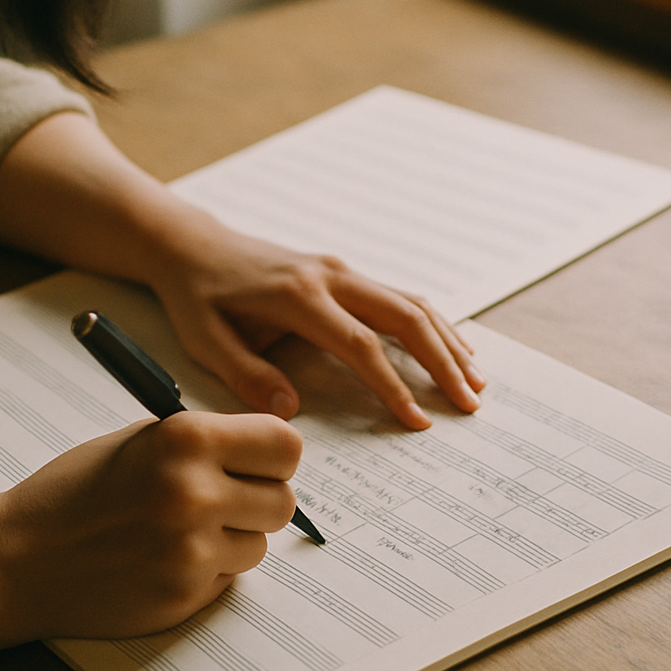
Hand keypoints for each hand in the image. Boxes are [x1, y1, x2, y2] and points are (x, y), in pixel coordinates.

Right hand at [0, 411, 300, 641]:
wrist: (20, 557)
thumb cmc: (77, 488)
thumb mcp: (142, 438)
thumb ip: (206, 440)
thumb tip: (265, 449)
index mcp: (186, 439)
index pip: (285, 445)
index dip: (274, 453)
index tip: (261, 458)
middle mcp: (195, 492)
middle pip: (283, 499)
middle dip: (258, 495)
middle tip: (222, 493)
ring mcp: (192, 550)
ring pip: (261, 542)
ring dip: (235, 534)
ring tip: (184, 525)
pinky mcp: (185, 594)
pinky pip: (231, 575)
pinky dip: (210, 566)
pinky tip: (166, 554)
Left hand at [148, 220, 485, 428]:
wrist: (195, 248)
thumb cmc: (199, 296)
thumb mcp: (205, 339)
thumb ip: (245, 373)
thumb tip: (289, 409)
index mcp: (297, 297)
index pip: (359, 345)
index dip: (391, 385)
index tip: (415, 421)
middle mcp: (328, 277)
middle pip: (403, 316)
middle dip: (442, 361)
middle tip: (469, 403)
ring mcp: (339, 270)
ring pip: (409, 301)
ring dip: (446, 339)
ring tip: (475, 380)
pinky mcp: (342, 272)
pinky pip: (397, 295)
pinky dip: (429, 322)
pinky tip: (448, 345)